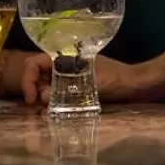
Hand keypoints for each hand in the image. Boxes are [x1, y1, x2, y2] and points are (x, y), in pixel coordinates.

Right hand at [19, 52, 157, 105]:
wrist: (137, 84)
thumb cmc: (117, 80)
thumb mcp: (90, 85)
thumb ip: (65, 90)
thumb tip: (43, 97)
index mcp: (66, 55)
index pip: (34, 62)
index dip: (28, 80)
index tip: (31, 99)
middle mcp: (66, 62)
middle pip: (38, 74)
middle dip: (34, 90)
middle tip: (39, 108)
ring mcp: (72, 73)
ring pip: (47, 83)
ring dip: (43, 96)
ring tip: (47, 110)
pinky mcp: (78, 83)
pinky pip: (58, 90)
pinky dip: (54, 99)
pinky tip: (57, 108)